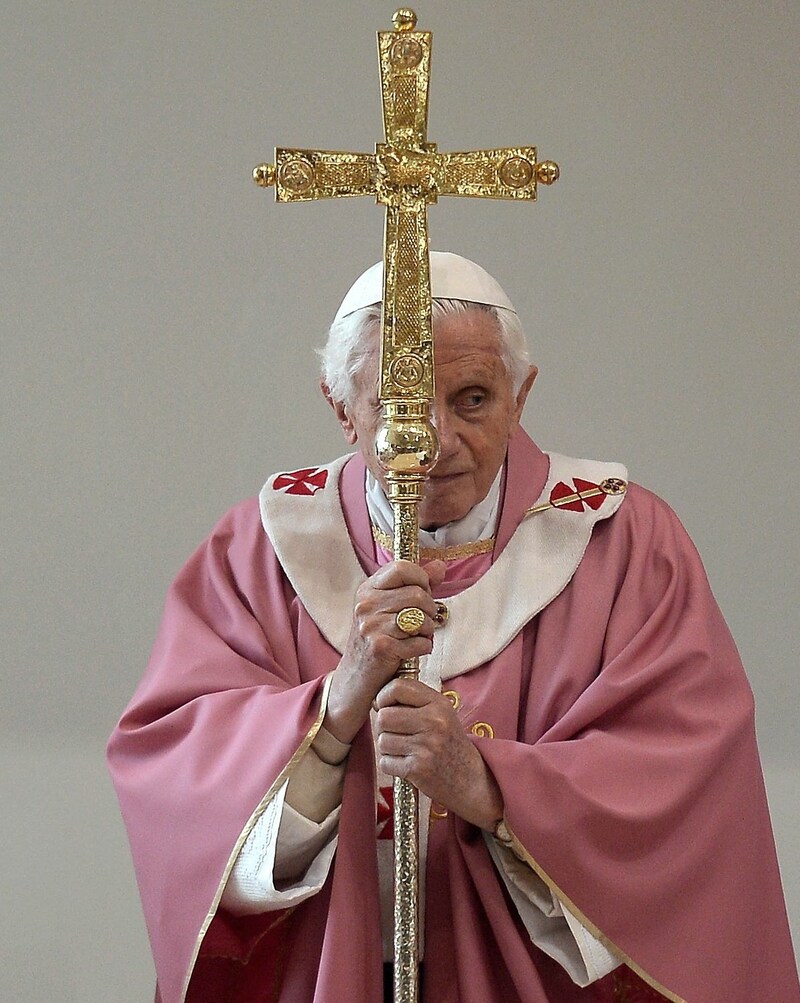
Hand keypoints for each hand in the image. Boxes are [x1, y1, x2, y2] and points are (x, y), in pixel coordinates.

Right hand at [324, 560, 446, 743]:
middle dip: (429, 609)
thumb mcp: (388, 608)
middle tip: (423, 621)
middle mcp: (366, 604)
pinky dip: (423, 648)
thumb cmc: (376, 640)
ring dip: (427, 630)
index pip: (402, 567)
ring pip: (421, 618)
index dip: (421, 578)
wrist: (355, 678)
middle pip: (418, 594)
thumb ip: (415, 585)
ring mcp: (371, 626)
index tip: (423, 592)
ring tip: (418, 636)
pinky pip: (420, 641)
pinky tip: (414, 651)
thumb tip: (440, 566)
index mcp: (368, 589)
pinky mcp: (380, 647)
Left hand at [374, 677, 503, 830]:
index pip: (397, 688)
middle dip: (384, 727)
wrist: (471, 780)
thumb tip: (377, 700)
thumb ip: (414, 700)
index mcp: (439, 704)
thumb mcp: (442, 713)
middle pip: (384, 717)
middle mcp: (433, 722)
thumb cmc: (450, 743)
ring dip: (388, 748)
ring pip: (382, 741)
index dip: (384, 697)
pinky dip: (391, 765)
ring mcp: (425, 746)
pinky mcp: (417, 769)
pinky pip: (385, 762)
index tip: (385, 706)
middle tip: (397, 733)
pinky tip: (407, 763)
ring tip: (406, 750)